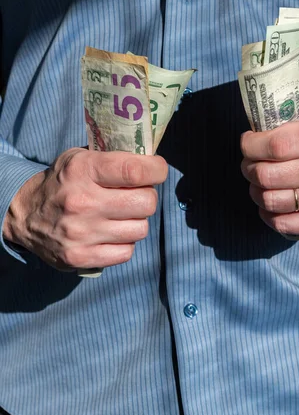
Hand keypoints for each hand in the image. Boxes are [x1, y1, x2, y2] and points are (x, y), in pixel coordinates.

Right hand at [3, 148, 167, 269]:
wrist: (25, 215)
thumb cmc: (62, 182)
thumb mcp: (79, 158)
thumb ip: (114, 157)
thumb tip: (152, 160)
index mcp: (83, 170)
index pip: (134, 171)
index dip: (156, 170)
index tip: (157, 170)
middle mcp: (82, 202)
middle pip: (146, 203)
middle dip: (147, 196)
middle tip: (137, 194)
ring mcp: (82, 233)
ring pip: (141, 229)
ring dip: (137, 221)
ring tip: (122, 214)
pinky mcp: (82, 257)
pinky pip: (127, 252)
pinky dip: (124, 242)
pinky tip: (112, 232)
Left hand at [241, 107, 298, 236]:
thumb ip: (290, 116)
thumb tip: (255, 125)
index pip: (274, 145)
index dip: (251, 145)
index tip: (248, 143)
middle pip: (266, 175)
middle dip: (249, 168)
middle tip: (250, 163)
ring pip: (269, 200)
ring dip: (255, 190)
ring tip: (259, 181)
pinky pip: (281, 223)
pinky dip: (268, 214)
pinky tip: (270, 202)